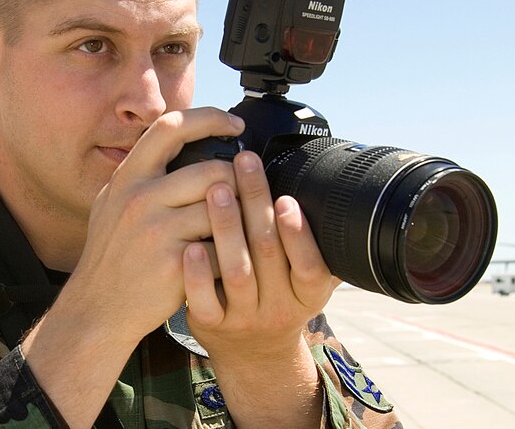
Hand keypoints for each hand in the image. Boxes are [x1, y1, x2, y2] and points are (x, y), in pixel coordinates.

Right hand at [63, 107, 245, 341]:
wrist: (97, 310)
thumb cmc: (114, 256)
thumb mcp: (113, 203)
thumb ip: (145, 175)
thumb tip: (187, 143)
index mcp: (128, 177)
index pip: (170, 126)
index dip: (209, 118)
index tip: (236, 125)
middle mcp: (138, 198)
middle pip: (212, 171)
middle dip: (237, 182)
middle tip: (243, 195)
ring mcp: (156, 230)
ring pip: (223, 208)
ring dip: (237, 218)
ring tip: (234, 229)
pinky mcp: (174, 262)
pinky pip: (222, 246)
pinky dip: (229, 252)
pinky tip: (223, 260)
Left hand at [181, 151, 338, 427]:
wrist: (254, 352)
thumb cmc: (280, 295)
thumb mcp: (307, 279)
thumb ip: (315, 244)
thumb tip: (324, 188)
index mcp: (309, 294)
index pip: (310, 264)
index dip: (299, 233)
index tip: (285, 198)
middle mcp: (280, 307)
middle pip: (269, 254)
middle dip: (256, 203)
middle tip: (246, 162)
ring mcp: (244, 318)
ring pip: (236, 272)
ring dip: (227, 227)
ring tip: (217, 189)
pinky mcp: (212, 325)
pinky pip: (204, 301)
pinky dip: (198, 273)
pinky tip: (190, 244)